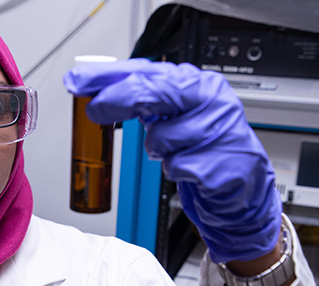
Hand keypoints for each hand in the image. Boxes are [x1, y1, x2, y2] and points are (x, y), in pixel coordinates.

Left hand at [63, 59, 281, 262]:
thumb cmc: (201, 143)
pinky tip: (190, 167)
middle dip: (117, 101)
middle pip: (153, 92)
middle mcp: (210, 100)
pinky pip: (175, 167)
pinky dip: (174, 170)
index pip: (145, 71)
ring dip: (158, 149)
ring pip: (160, 138)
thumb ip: (138, 98)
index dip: (107, 76)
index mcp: (196, 83)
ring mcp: (219, 130)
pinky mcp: (221, 164)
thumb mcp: (170, 113)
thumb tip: (93, 92)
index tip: (77, 82)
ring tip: (175, 150)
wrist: (240, 181)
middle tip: (95, 110)